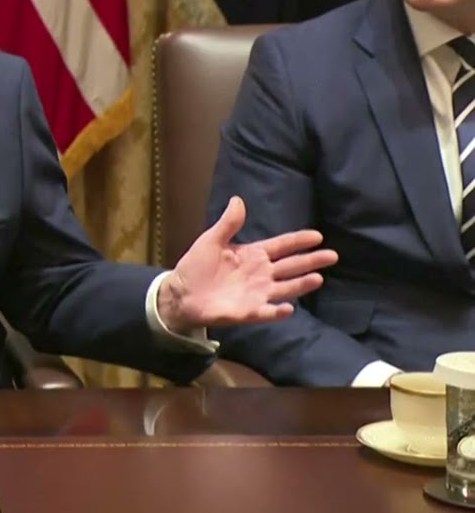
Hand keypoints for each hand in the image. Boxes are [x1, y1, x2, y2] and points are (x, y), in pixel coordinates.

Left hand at [159, 196, 335, 333]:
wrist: (181, 293)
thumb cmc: (197, 265)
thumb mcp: (211, 240)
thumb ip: (228, 223)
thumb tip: (238, 200)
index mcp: (253, 255)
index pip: (281, 246)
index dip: (298, 241)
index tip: (317, 236)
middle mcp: (261, 274)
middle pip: (291, 266)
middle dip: (311, 261)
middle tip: (332, 255)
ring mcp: (257, 294)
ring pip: (285, 288)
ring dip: (301, 284)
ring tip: (318, 278)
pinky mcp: (248, 312)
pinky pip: (266, 312)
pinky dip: (276, 311)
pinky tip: (287, 308)